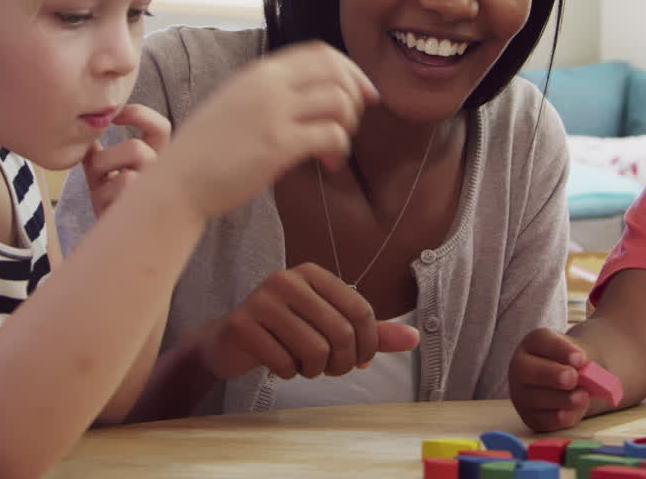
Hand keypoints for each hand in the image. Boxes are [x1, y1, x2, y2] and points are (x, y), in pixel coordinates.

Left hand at [83, 105, 169, 216]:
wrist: (113, 238)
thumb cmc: (110, 201)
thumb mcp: (102, 171)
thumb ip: (98, 151)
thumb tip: (86, 129)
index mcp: (155, 157)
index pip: (160, 128)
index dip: (140, 114)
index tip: (116, 117)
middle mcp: (161, 173)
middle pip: (136, 149)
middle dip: (107, 158)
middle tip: (97, 172)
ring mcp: (155, 192)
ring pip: (127, 173)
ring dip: (103, 178)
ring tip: (101, 192)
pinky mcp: (144, 209)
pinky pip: (120, 190)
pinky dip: (104, 196)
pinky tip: (106, 208)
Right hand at [164, 41, 378, 218]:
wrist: (179, 181)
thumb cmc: (209, 149)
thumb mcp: (238, 102)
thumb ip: (272, 92)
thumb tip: (318, 95)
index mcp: (260, 72)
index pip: (320, 52)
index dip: (351, 70)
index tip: (365, 93)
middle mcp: (268, 84)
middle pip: (336, 71)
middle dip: (356, 96)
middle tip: (352, 124)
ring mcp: (273, 113)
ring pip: (339, 101)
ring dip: (349, 125)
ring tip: (335, 147)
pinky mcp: (277, 145)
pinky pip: (330, 134)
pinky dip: (339, 149)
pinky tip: (328, 163)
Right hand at [194, 263, 418, 379]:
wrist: (230, 341)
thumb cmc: (288, 331)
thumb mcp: (331, 326)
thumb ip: (372, 332)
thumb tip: (415, 338)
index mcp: (313, 273)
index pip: (360, 311)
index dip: (368, 344)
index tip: (361, 360)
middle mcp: (287, 279)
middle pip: (340, 332)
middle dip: (342, 362)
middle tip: (332, 369)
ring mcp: (262, 299)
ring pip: (314, 350)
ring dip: (315, 370)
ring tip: (305, 366)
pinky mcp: (243, 324)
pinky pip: (284, 363)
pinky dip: (288, 373)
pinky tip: (280, 364)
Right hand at [508, 327, 589, 431]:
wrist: (573, 381)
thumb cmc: (574, 363)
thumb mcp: (580, 355)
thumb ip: (583, 361)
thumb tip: (587, 373)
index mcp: (533, 343)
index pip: (541, 340)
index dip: (560, 349)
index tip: (580, 358)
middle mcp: (520, 366)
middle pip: (528, 370)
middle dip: (552, 375)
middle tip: (573, 378)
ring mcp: (521, 392)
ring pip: (534, 398)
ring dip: (560, 399)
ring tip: (582, 397)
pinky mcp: (529, 416)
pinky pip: (541, 420)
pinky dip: (558, 418)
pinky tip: (572, 413)